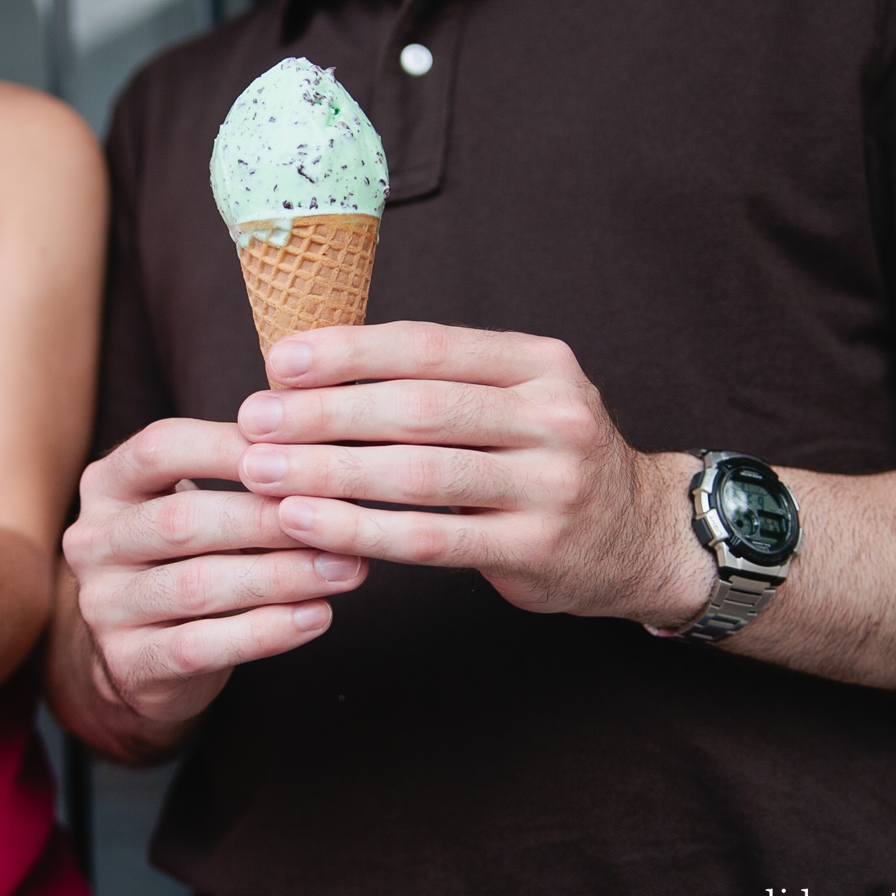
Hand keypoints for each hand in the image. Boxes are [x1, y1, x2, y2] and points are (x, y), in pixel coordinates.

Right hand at [63, 414, 365, 736]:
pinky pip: (202, 646)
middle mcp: (92, 541)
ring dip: (280, 576)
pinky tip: (316, 616)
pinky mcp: (128, 664)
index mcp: (105, 483)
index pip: (160, 447)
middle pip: (182, 520)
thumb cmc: (187, 556)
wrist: (144, 655)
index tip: (300, 447)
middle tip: (341, 519)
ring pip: (197, 586)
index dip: (228, 444)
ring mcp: (103, 607)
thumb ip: (242, 474)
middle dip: (268, 519)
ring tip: (344, 569)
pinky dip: (266, 631)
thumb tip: (324, 446)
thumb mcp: (195, 501)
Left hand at [238, 326, 699, 624]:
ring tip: (266, 474)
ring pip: (418, 475)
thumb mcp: (522, 397)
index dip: (350, 350)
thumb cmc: (549, 457)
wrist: (640, 535)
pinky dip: (363, 532)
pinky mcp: (534, 550)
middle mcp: (551, 415)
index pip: (428, 345)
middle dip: (325, 412)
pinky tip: (311, 527)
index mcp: (539, 362)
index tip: (280, 360)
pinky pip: (432, 540)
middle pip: (417, 406)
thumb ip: (445, 382)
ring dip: (330, 473)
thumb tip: (322, 368)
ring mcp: (548, 485)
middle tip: (255, 420)